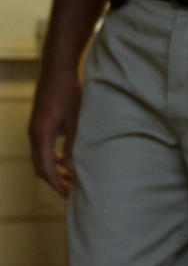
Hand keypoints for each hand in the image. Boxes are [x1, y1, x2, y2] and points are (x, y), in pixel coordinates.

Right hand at [29, 70, 80, 196]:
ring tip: (70, 179)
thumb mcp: (76, 120)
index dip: (56, 184)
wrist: (57, 70)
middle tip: (70, 191)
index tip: (68, 194)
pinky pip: (44, 148)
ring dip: (54, 170)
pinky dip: (53, 157)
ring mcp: (35, 129)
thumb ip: (73, 143)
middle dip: (54, 181)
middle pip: (40, 167)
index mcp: (41, 136)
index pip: (46, 169)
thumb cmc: (69, 92)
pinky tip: (67, 160)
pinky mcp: (40, 124)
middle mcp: (34, 135)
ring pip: (42, 158)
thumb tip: (72, 167)